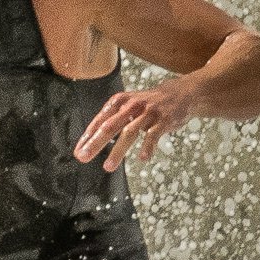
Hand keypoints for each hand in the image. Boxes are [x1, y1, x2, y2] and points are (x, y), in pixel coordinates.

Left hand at [71, 77, 203, 172]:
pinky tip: (143, 158)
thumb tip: (91, 140)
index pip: (100, 120)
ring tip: (108, 167)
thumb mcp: (129, 106)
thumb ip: (112, 120)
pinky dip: (148, 147)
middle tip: (83, 157)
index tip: (78, 151)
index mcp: (120, 101)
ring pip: (129, 132)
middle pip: (110, 126)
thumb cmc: (149, 103)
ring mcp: (148, 112)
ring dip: (118, 151)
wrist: (181, 93)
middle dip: (95, 143)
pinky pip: (153, 135)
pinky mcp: (163, 120)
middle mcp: (132, 105)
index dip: (88, 137)